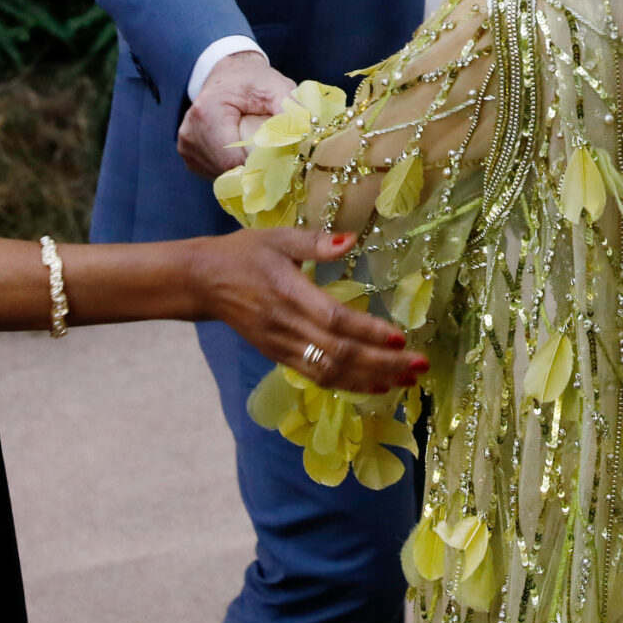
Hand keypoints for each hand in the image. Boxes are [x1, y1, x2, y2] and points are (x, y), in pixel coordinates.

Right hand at [179, 51, 294, 179]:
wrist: (229, 73)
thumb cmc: (253, 80)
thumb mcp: (276, 87)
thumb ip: (290, 110)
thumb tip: (305, 137)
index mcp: (207, 113)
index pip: (233, 160)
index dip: (259, 167)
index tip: (283, 166)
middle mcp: (190, 133)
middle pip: (227, 170)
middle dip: (254, 171)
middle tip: (277, 162)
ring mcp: (186, 147)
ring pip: (221, 175)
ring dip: (243, 172)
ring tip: (261, 155)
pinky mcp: (189, 155)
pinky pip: (215, 173)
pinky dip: (233, 169)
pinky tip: (244, 153)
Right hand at [193, 227, 427, 392]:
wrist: (203, 282)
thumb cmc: (244, 253)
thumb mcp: (277, 237)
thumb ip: (314, 242)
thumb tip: (351, 239)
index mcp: (288, 293)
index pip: (333, 319)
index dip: (367, 331)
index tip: (400, 337)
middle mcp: (286, 326)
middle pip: (338, 353)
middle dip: (381, 363)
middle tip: (419, 365)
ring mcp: (282, 346)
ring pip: (329, 371)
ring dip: (370, 379)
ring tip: (407, 380)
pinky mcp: (279, 356)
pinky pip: (317, 376)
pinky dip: (348, 384)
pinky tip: (376, 385)